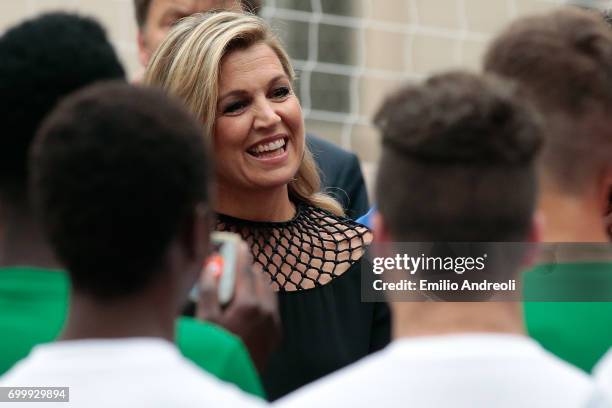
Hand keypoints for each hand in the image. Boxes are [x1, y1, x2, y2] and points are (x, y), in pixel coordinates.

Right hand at [197, 239, 280, 372]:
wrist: (228, 378)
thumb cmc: (212, 349)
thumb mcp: (204, 319)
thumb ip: (209, 289)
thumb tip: (213, 265)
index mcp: (248, 305)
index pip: (246, 270)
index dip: (241, 254)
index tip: (238, 244)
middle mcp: (266, 312)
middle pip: (260, 278)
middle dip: (249, 269)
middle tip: (238, 264)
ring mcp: (274, 324)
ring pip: (269, 293)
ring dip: (258, 284)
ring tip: (244, 283)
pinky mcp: (276, 334)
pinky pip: (273, 309)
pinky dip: (263, 300)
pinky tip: (251, 303)